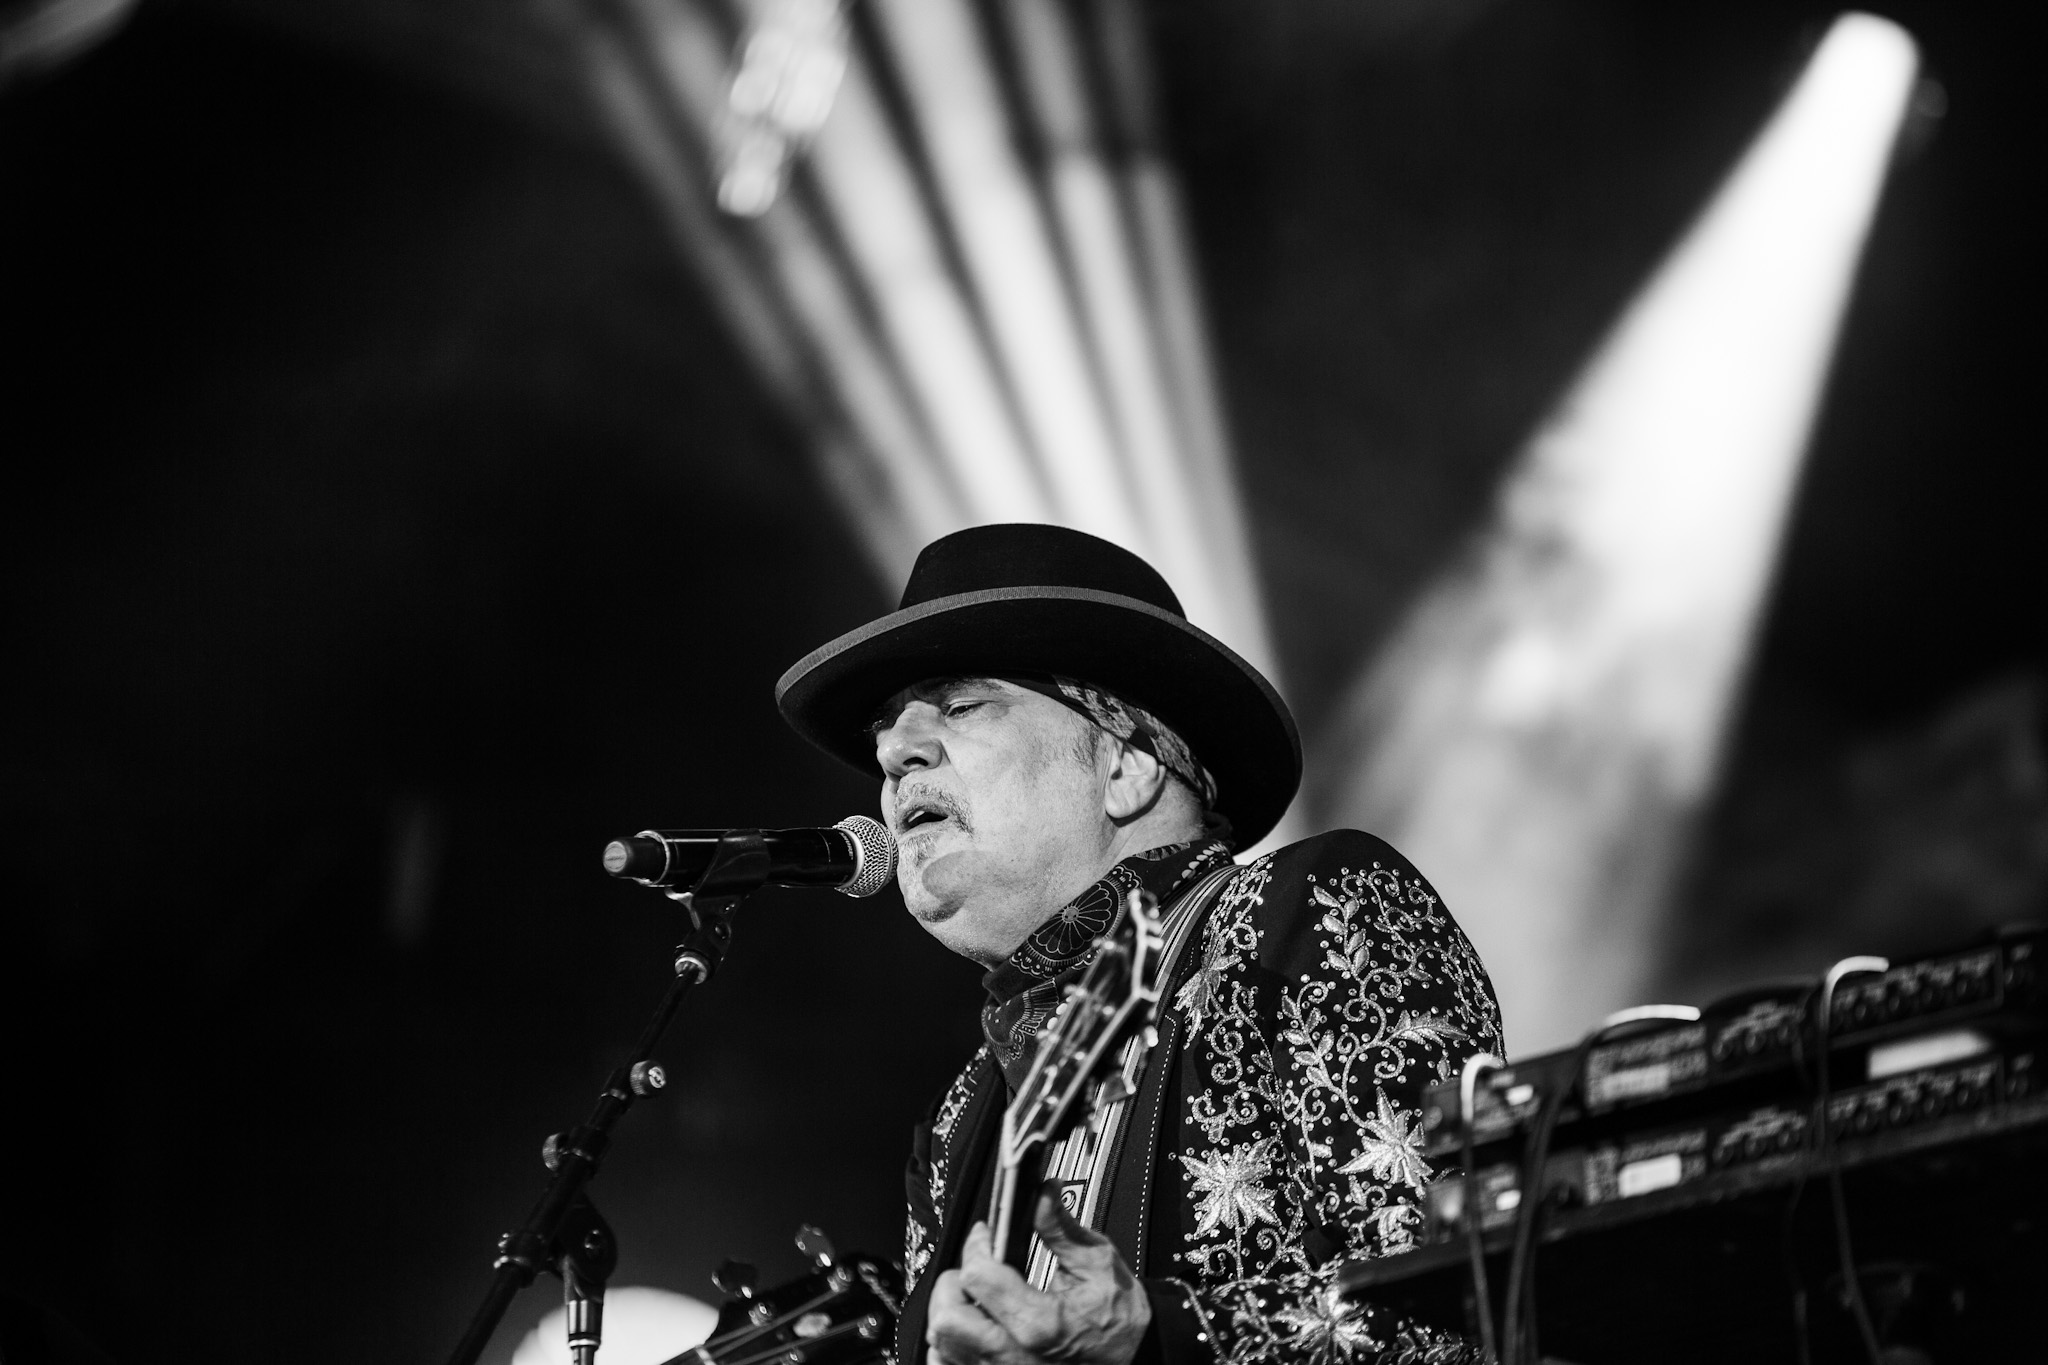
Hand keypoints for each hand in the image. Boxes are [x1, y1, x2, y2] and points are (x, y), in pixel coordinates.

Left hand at [926, 1186, 1151, 1364]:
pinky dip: (951, 1346)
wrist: (1134, 1358)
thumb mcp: (1097, 1263)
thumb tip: (1042, 1190)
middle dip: (953, 1283)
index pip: (978, 1276)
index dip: (978, 1244)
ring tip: (976, 1298)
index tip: (986, 1235)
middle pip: (947, 1317)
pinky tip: (973, 1327)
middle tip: (975, 1269)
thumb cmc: (1118, 1320)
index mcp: (1039, 1322)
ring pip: (941, 1345)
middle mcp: (1014, 1355)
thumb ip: (1060, 1226)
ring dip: (952, 1313)